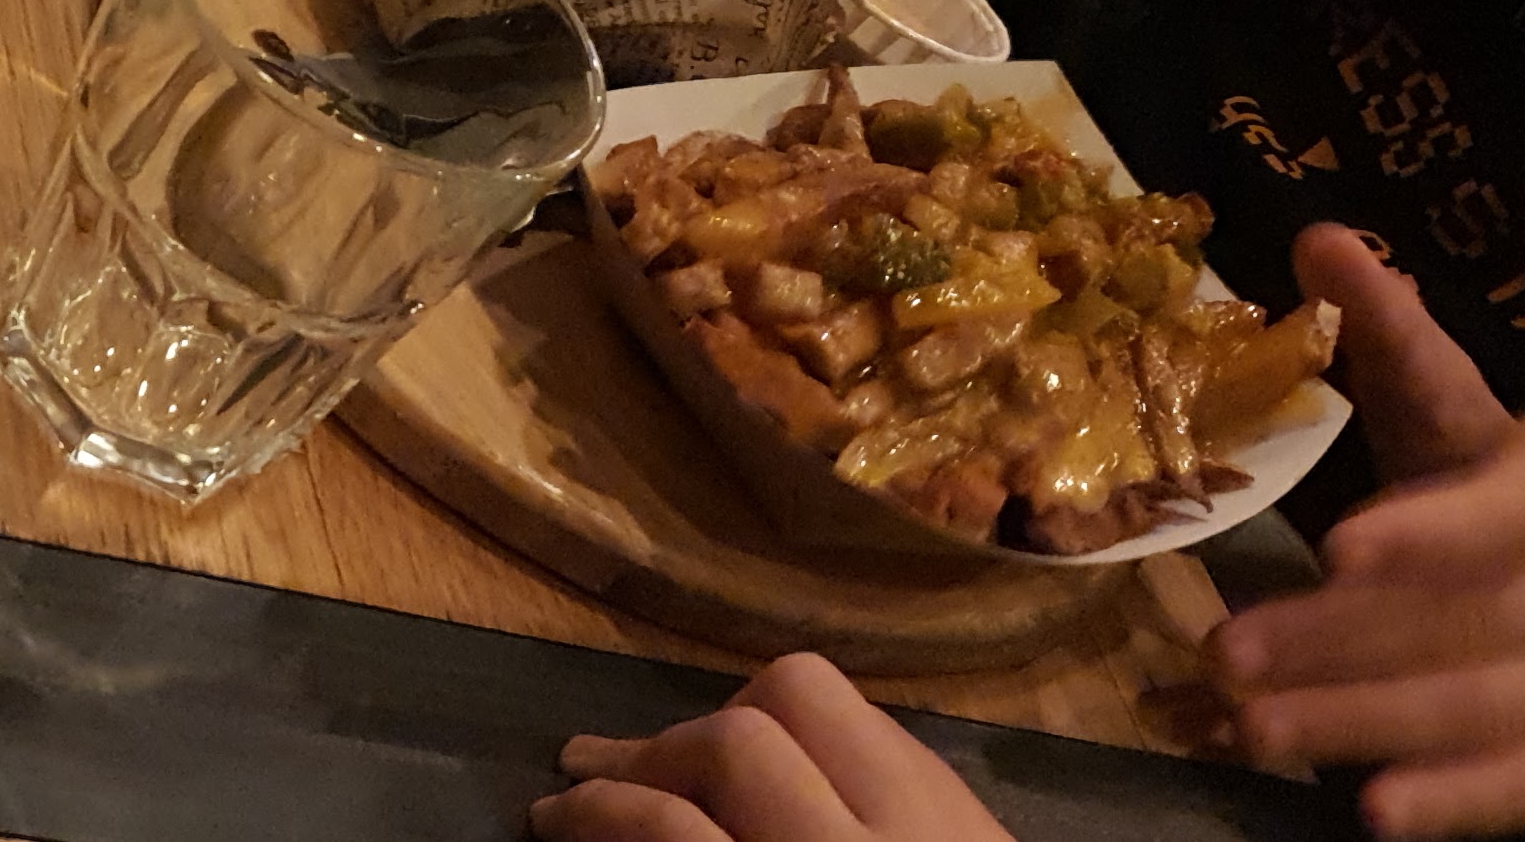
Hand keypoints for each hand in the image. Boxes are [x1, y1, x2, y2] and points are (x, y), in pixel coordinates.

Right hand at [532, 653, 1010, 841]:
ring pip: (815, 697)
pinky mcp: (976, 815)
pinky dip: (809, 742)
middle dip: (657, 752)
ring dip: (731, 721)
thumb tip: (615, 840)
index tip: (549, 821)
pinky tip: (778, 778)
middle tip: (599, 782)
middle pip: (746, 736)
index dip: (603, 815)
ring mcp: (942, 821)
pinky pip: (876, 731)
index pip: (683, 829)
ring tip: (682, 762)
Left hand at [1208, 226, 1524, 838]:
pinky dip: (1451, 803)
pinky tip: (1373, 811)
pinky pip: (1521, 791)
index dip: (1429, 532)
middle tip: (1223, 653)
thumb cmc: (1497, 497)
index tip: (1337, 545)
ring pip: (1474, 709)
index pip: (1506, 509)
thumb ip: (1388, 337)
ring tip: (1245, 724)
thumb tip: (1317, 237)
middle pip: (1466, 620)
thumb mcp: (1447, 414)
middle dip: (1339, 640)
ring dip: (1356, 721)